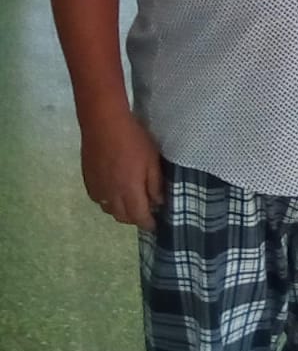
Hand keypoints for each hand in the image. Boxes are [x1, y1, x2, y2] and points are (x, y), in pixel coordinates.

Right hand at [80, 110, 163, 229]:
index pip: (139, 216)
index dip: (147, 223)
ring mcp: (98, 189)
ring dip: (121, 210)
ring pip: (109, 210)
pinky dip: (108, 201)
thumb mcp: (152, 159)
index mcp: (130, 190)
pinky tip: (113, 191)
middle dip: (134, 218)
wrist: (104, 124)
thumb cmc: (133, 139)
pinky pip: (98, 199)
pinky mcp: (88, 181)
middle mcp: (112, 195)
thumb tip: (158, 202)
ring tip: (129, 201)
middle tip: (144, 212)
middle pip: (122, 217)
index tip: (154, 225)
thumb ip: (155, 183)